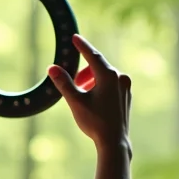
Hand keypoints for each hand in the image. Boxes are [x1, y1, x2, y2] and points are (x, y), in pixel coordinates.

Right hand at [47, 35, 131, 150]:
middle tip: (72, 81)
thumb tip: (52, 67)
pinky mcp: (126, 96)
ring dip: (91, 80)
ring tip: (81, 93)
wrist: (114, 141)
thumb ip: (64, 83)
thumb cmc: (95, 122)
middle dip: (83, 71)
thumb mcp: (75, 101)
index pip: (92, 55)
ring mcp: (125, 87)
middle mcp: (120, 78)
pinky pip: (112, 84)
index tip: (75, 37)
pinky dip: (100, 86)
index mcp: (108, 75)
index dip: (82, 46)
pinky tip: (93, 99)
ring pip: (105, 76)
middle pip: (98, 66)